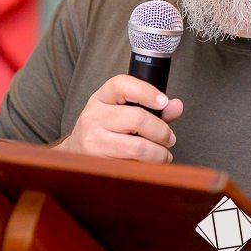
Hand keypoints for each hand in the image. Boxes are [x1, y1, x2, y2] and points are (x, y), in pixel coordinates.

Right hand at [54, 75, 182, 162]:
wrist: (74, 153)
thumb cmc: (105, 129)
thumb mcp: (123, 111)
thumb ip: (153, 108)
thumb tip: (176, 106)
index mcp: (102, 97)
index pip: (122, 84)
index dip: (146, 91)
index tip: (164, 101)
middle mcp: (93, 116)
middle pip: (138, 118)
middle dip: (161, 131)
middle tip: (169, 138)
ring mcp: (93, 140)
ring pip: (137, 146)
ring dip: (159, 153)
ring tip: (164, 154)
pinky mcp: (98, 162)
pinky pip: (132, 165)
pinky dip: (148, 166)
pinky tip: (150, 164)